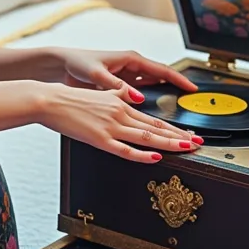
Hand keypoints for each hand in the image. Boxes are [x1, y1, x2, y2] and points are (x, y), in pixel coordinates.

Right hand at [35, 78, 203, 163]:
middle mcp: (120, 113)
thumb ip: (117, 93)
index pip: (154, 118)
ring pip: (147, 136)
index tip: (190, 134)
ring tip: (187, 149)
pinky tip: (155, 157)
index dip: (174, 128)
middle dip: (180, 137)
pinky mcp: (99, 138)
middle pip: (156, 127)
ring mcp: (111, 126)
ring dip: (169, 143)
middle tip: (199, 143)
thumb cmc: (70, 98)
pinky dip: (142, 154)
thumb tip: (132, 94)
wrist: (49, 100)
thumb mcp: (99, 91)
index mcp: (121, 103)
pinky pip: (125, 149)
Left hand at [55, 46, 197, 101]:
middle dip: (177, 92)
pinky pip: (141, 95)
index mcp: (131, 59)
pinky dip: (150, 104)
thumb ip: (116, 86)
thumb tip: (138, 98)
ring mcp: (128, 78)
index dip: (179, 80)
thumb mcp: (97, 73)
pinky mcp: (120, 87)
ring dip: (165, 100)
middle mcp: (132, 68)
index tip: (193, 89)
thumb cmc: (78, 63)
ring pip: (153, 89)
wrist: (61, 65)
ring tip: (178, 115)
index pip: (162, 70)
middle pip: (162, 80)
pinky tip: (155, 116)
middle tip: (192, 104)